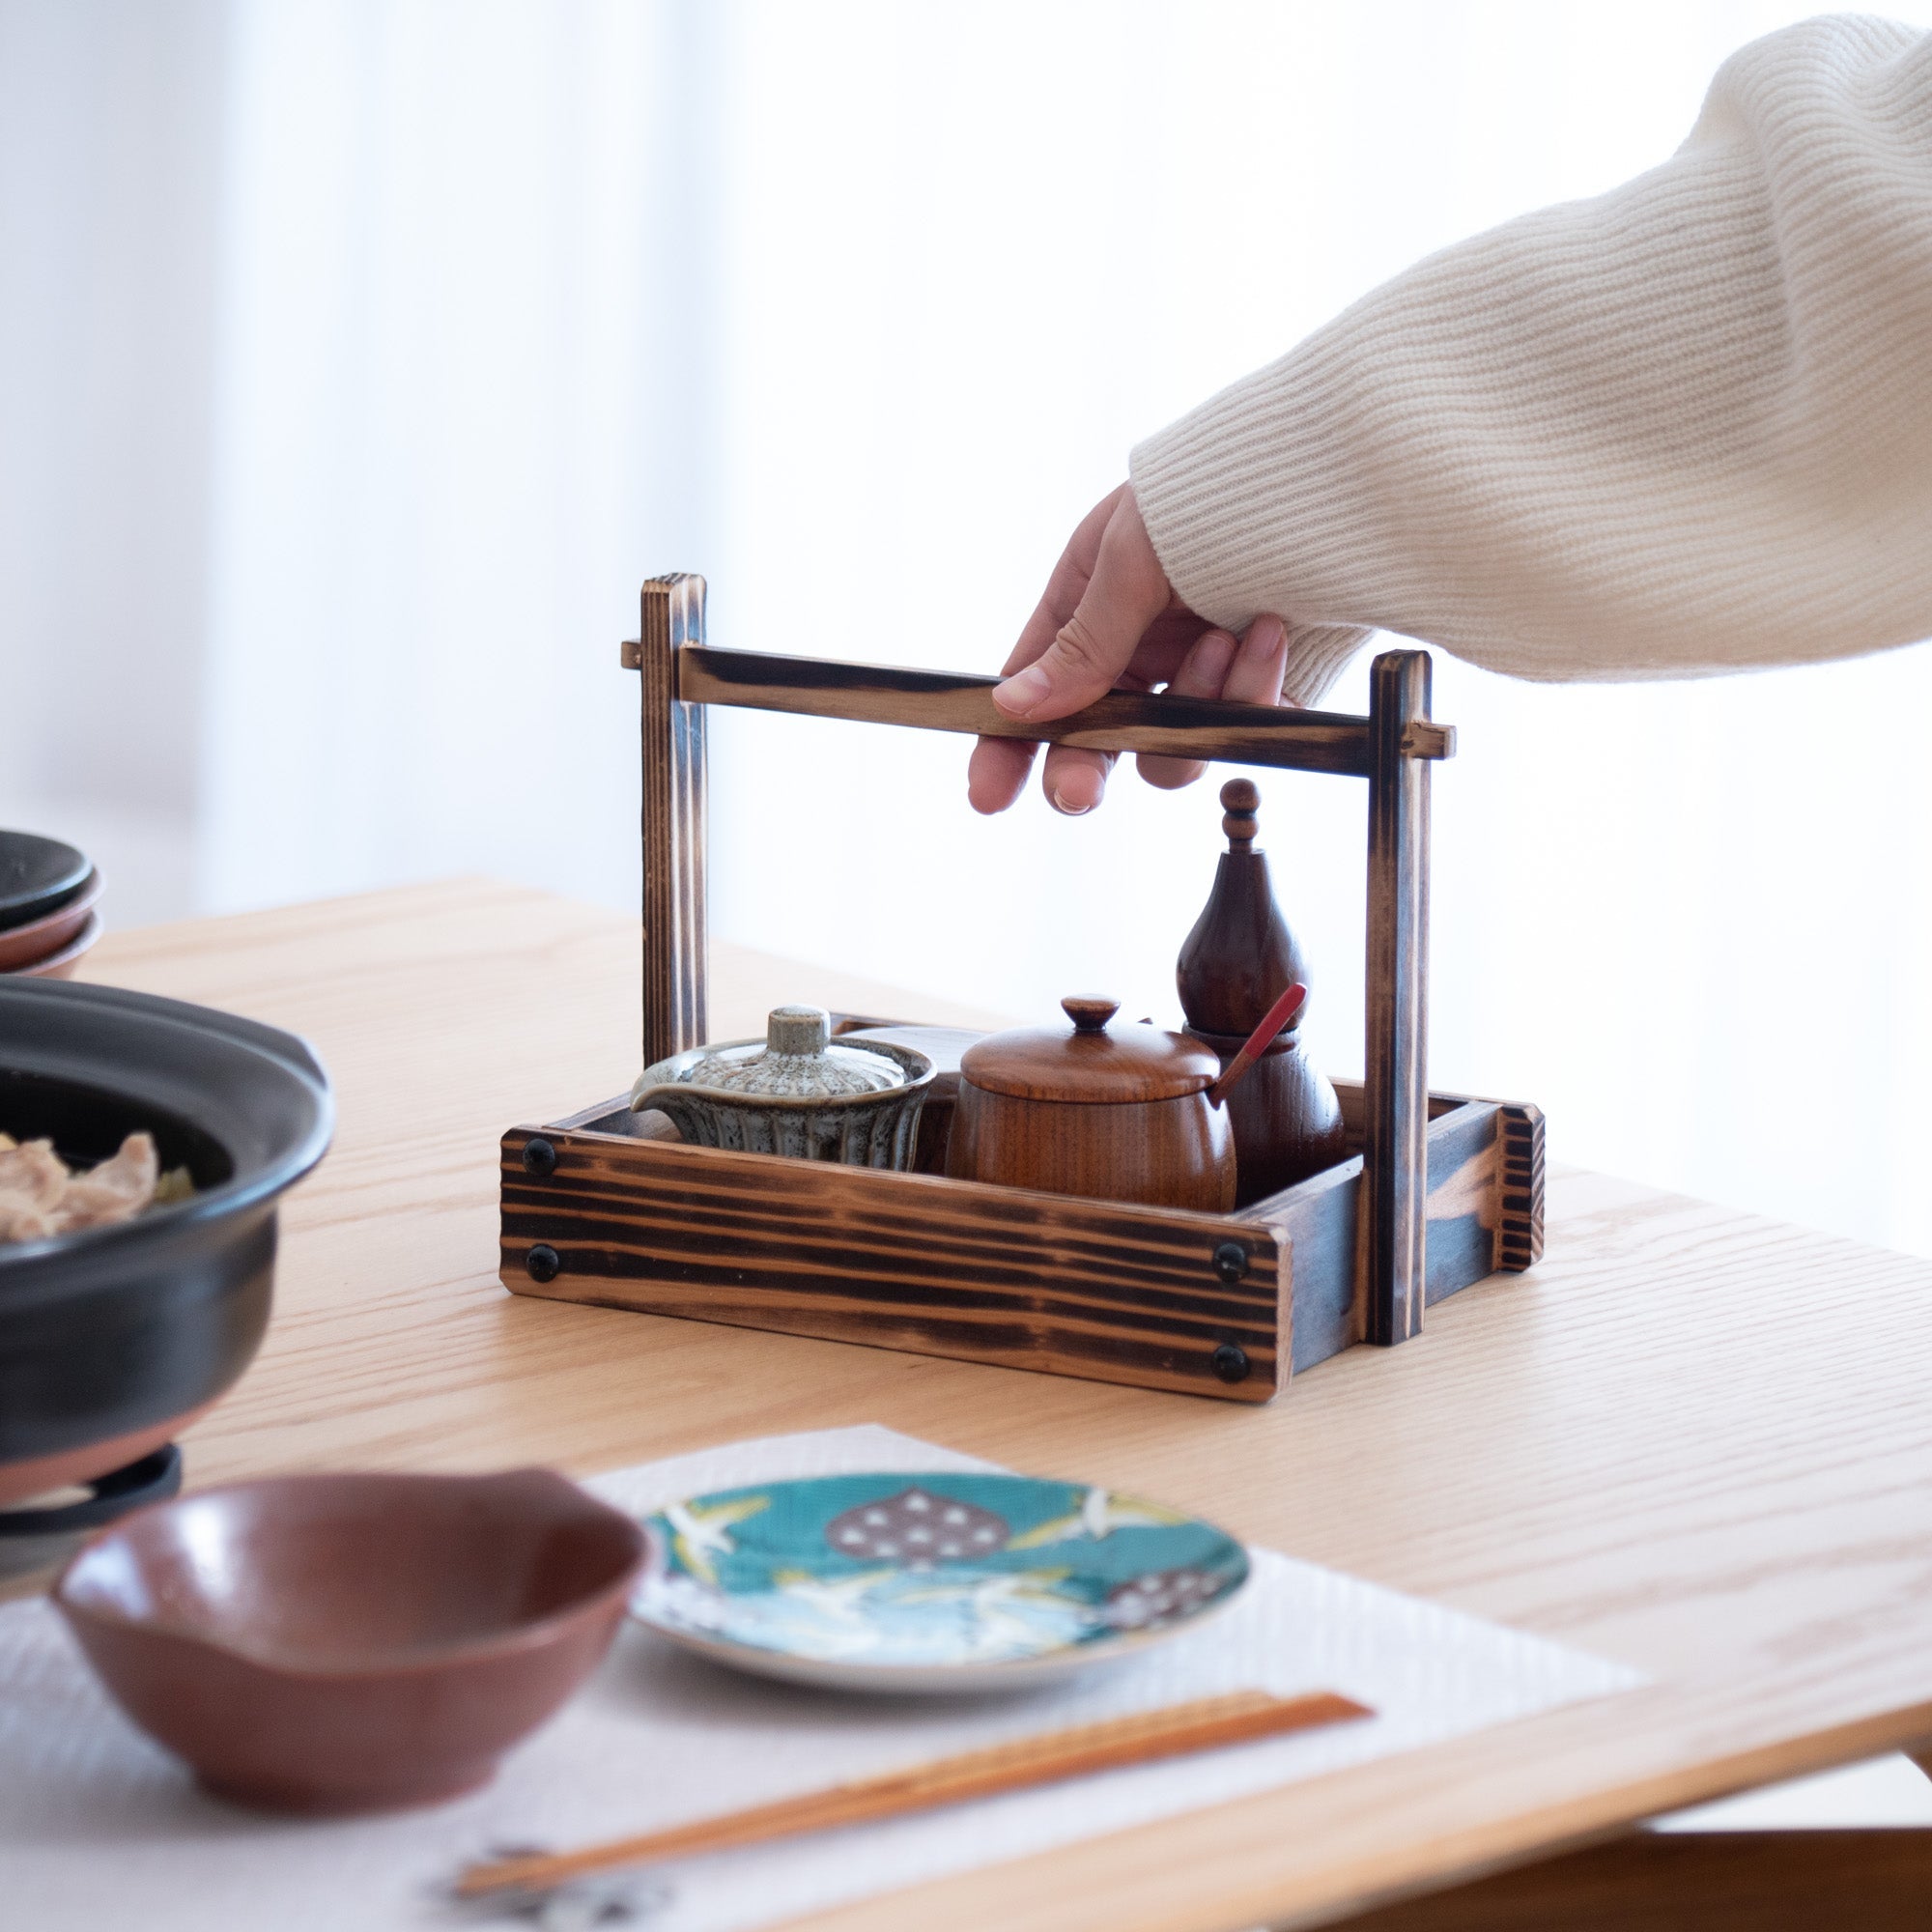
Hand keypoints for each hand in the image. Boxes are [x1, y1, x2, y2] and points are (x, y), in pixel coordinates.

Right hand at [966, 482, 1289, 815]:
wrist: (1336, 476)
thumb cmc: (1217, 489)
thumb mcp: (1130, 556)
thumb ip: (1082, 642)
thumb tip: (1016, 706)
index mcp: (1089, 603)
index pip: (1034, 689)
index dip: (1007, 745)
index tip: (989, 795)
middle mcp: (1140, 648)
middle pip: (1096, 740)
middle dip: (1085, 766)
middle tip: (1080, 789)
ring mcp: (1200, 675)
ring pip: (1171, 749)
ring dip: (1191, 703)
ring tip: (1222, 637)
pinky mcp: (1260, 693)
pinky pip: (1238, 731)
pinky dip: (1251, 691)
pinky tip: (1268, 634)